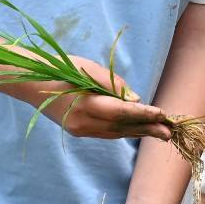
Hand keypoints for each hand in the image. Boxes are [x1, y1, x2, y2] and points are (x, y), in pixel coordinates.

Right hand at [32, 56, 175, 140]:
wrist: (34, 85)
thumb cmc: (63, 70)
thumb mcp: (89, 69)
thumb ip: (114, 85)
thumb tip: (136, 100)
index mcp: (86, 105)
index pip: (122, 112)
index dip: (143, 114)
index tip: (162, 114)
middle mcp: (84, 122)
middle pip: (122, 126)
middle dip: (147, 128)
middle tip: (170, 133)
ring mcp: (80, 130)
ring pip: (116, 133)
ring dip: (138, 132)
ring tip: (160, 134)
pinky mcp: (79, 131)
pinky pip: (107, 133)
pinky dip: (124, 131)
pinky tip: (138, 130)